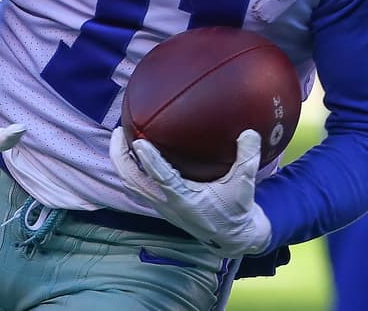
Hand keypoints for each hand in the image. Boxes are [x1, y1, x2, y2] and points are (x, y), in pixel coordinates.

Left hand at [110, 127, 271, 257]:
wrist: (231, 236)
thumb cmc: (236, 209)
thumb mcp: (244, 184)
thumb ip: (247, 158)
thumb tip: (249, 132)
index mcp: (185, 199)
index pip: (162, 178)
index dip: (149, 161)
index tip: (139, 142)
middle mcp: (167, 203)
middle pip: (133, 181)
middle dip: (121, 157)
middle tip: (118, 131)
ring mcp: (161, 205)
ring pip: (131, 184)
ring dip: (122, 163)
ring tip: (120, 138)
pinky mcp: (160, 205)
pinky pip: (137, 186)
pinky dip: (130, 169)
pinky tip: (133, 154)